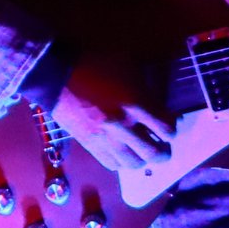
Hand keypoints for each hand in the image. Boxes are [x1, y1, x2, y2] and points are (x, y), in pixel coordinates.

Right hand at [47, 51, 174, 174]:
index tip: (169, 122)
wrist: (55, 73)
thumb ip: (145, 84)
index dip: (172, 127)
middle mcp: (124, 127)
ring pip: (134, 164)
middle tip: (163, 144)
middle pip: (155, 153)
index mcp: (136, 104)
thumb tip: (157, 98)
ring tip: (141, 150)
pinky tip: (122, 152)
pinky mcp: (90, 145)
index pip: (167, 129)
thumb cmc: (94, 62)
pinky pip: (112, 165)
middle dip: (164, 151)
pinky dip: (121, 162)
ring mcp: (106, 139)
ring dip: (142, 158)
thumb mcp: (127, 63)